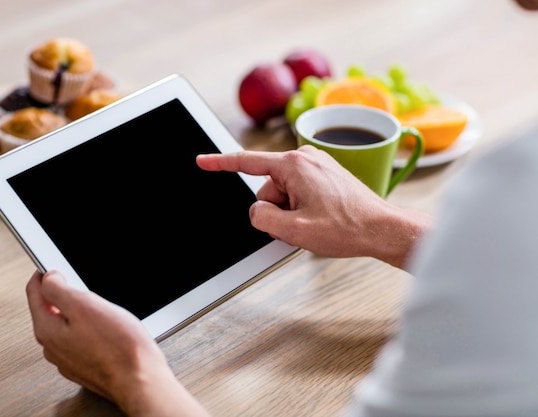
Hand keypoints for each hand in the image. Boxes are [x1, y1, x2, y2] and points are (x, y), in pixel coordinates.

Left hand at [26, 270, 210, 416]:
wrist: (139, 378)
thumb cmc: (118, 345)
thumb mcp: (85, 305)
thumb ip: (58, 289)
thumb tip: (48, 278)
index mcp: (47, 329)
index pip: (34, 293)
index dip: (43, 274)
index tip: (51, 267)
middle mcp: (52, 347)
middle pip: (48, 310)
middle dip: (61, 294)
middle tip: (79, 284)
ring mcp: (67, 359)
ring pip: (64, 326)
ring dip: (75, 313)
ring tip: (96, 307)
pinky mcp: (84, 366)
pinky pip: (78, 341)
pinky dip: (86, 330)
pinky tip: (104, 329)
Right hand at [196, 145, 433, 267]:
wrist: (382, 228)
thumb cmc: (346, 228)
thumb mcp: (295, 230)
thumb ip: (263, 218)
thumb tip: (257, 211)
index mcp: (294, 165)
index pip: (246, 162)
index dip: (220, 163)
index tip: (201, 161)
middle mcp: (305, 157)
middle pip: (268, 187)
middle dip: (277, 208)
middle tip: (302, 223)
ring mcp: (317, 164)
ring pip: (284, 191)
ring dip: (292, 210)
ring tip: (317, 221)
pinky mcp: (325, 173)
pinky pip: (299, 190)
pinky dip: (302, 206)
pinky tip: (321, 217)